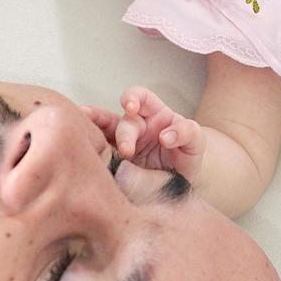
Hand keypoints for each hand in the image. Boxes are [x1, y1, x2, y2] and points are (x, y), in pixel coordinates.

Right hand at [87, 85, 206, 183]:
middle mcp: (134, 126)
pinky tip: (85, 158)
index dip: (132, 97)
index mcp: (153, 114)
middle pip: (121, 122)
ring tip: (84, 138)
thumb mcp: (196, 143)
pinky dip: (91, 156)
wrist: (182, 183)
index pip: (139, 96)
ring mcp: (121, 145)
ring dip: (93, 135)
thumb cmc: (187, 156)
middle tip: (127, 151)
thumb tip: (166, 136)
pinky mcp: (114, 165)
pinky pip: (99, 157)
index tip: (131, 107)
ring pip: (102, 135)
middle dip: (124, 135)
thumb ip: (187, 132)